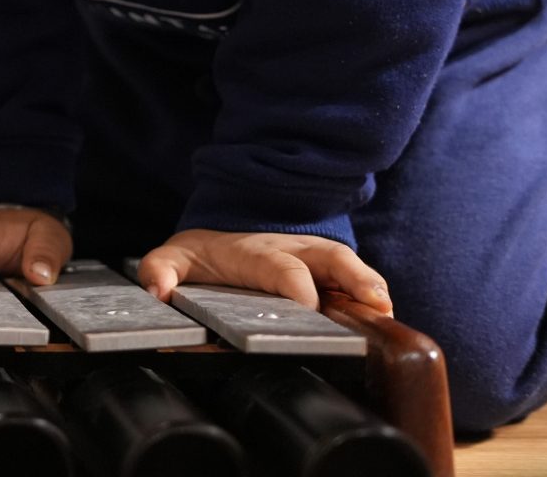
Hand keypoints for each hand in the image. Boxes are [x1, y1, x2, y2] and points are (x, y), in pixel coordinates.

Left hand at [139, 228, 392, 314]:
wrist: (221, 230)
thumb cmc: (205, 252)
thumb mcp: (175, 256)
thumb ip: (161, 269)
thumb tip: (158, 290)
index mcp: (255, 251)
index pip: (281, 265)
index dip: (297, 283)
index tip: (309, 305)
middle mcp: (291, 249)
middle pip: (329, 257)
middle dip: (354, 277)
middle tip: (376, 303)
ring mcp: (312, 258)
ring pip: (348, 264)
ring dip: (371, 285)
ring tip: (387, 312)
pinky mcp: (326, 270)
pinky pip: (354, 278)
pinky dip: (371, 293)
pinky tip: (383, 317)